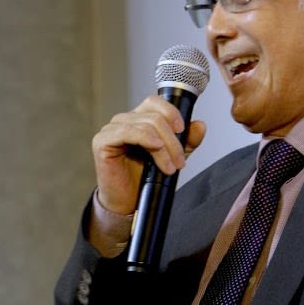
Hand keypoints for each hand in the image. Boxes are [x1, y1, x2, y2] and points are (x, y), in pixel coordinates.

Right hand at [91, 95, 205, 214]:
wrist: (128, 202)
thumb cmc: (145, 178)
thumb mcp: (173, 157)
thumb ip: (187, 141)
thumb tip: (200, 125)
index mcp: (139, 119)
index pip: (155, 102)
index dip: (171, 112)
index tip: (183, 130)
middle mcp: (125, 120)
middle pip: (154, 117)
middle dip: (172, 140)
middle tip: (180, 161)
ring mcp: (112, 129)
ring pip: (145, 125)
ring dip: (164, 147)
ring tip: (170, 167)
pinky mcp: (102, 141)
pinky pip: (126, 131)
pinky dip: (145, 138)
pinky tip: (155, 148)